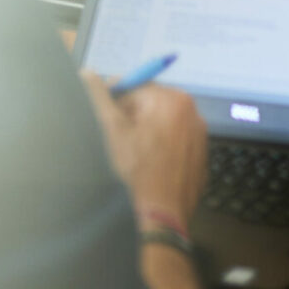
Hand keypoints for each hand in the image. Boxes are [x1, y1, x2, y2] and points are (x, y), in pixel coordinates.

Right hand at [81, 72, 207, 226]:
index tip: (103, 118)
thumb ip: (100, 98)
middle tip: (116, 139)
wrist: (161, 214)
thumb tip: (88, 74)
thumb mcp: (112, 130)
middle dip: (131, 116)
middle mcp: (192, 112)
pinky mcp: (200, 154)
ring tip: (132, 155)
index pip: (136, 85)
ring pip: (164, 123)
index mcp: (173, 100)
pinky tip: (148, 165)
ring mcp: (199, 134)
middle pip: (152, 103)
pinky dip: (161, 146)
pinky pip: (176, 140)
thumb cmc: (135, 171)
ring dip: (145, 131)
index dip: (115, 100)